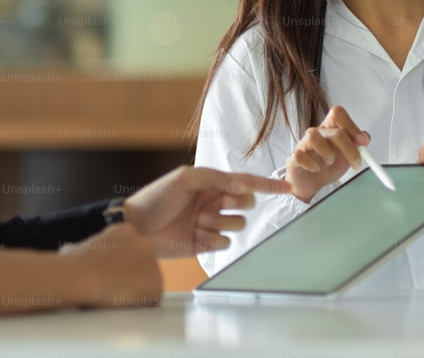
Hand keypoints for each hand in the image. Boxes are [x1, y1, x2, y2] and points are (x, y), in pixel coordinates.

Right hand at [58, 223, 161, 307]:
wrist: (81, 276)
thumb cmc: (72, 264)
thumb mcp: (77, 248)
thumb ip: (85, 248)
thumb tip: (73, 252)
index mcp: (125, 230)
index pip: (131, 249)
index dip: (120, 265)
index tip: (109, 274)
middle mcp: (144, 242)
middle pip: (143, 264)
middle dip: (131, 277)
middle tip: (114, 289)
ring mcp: (153, 262)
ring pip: (148, 282)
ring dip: (136, 291)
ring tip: (114, 298)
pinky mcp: (156, 284)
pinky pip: (152, 300)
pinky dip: (140, 306)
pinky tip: (123, 306)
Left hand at [122, 166, 289, 257]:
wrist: (136, 228)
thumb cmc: (156, 197)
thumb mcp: (185, 178)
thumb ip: (216, 178)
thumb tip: (242, 185)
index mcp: (212, 183)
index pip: (246, 182)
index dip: (267, 185)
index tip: (287, 187)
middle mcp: (215, 202)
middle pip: (246, 203)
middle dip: (236, 203)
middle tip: (218, 202)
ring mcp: (211, 223)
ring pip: (237, 224)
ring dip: (219, 222)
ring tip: (198, 220)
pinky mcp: (205, 244)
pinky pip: (224, 243)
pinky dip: (212, 239)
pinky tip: (194, 235)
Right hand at [285, 105, 368, 202]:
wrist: (311, 182)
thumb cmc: (327, 166)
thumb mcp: (346, 155)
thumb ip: (356, 144)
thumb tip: (365, 137)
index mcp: (329, 129)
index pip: (338, 114)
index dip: (352, 126)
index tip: (363, 142)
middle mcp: (316, 134)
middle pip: (334, 131)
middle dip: (349, 149)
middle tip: (355, 163)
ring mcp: (303, 144)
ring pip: (313, 137)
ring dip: (327, 153)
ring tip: (330, 162)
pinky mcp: (294, 158)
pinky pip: (300, 155)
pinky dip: (312, 165)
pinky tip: (316, 169)